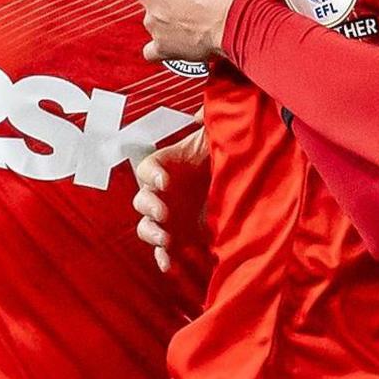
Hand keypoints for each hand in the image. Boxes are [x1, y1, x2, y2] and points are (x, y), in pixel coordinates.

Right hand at [131, 127, 209, 273]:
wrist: (237, 182)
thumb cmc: (222, 157)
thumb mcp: (218, 138)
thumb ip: (210, 123)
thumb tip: (203, 113)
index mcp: (167, 166)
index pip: (148, 167)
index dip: (152, 174)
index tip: (165, 180)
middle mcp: (161, 192)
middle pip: (141, 199)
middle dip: (149, 206)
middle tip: (164, 212)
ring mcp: (167, 216)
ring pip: (146, 225)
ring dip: (152, 232)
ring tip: (166, 239)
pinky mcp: (176, 236)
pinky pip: (162, 250)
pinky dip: (162, 257)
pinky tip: (167, 264)